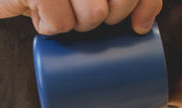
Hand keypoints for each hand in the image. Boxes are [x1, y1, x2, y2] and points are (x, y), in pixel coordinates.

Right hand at [0, 0, 161, 34]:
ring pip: (93, 18)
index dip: (144, 5)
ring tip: (57, 7)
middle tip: (80, 10)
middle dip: (104, 19)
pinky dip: (49, 28)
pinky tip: (37, 12)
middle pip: (117, 5)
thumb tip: (142, 26)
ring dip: (74, 24)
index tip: (136, 25)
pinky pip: (61, 24)